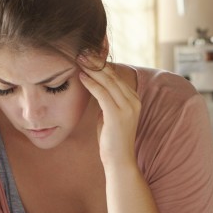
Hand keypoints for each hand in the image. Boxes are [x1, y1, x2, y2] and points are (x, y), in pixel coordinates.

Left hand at [78, 53, 140, 167]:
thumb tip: (95, 87)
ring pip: (108, 81)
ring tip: (79, 59)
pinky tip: (81, 76)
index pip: (116, 76)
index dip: (101, 64)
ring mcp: (128, 108)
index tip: (88, 54)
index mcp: (133, 99)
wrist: (119, 161)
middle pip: (112, 75)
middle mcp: (133, 101)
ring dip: (92, 69)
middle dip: (96, 62)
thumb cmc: (112, 140)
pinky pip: (102, 94)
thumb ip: (106, 101)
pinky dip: (91, 83)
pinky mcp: (118, 115)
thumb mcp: (109, 115)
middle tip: (82, 51)